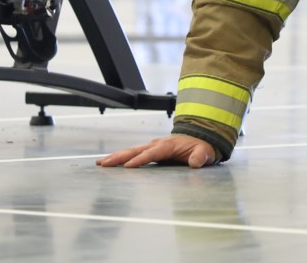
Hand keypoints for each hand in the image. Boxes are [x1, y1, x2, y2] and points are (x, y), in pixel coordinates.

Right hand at [96, 135, 215, 167]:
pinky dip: (120, 158)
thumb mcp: (205, 153)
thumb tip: (195, 162)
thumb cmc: (201, 147)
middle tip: (105, 163)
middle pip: (136, 150)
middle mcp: (157, 144)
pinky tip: (108, 163)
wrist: (200, 140)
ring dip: (116, 157)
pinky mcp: (149, 151)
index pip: (153, 153)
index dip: (141, 159)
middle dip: (120, 157)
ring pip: (131, 151)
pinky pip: (133, 154)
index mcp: (169, 145)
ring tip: (101, 163)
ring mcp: (152, 147)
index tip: (128, 166)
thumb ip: (200, 157)